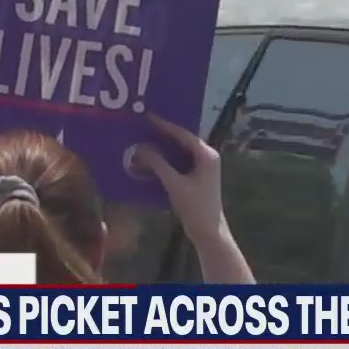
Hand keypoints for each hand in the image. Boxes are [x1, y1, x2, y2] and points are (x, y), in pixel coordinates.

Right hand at [134, 113, 226, 246]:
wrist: (208, 232)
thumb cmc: (195, 207)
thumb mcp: (174, 184)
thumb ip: (157, 164)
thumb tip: (140, 148)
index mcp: (206, 155)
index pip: (183, 134)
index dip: (164, 125)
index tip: (147, 116)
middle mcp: (207, 157)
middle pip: (181, 140)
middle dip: (162, 135)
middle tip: (143, 126)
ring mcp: (202, 167)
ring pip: (179, 151)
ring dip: (162, 148)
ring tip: (143, 140)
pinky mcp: (196, 177)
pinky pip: (179, 162)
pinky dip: (165, 160)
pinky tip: (150, 160)